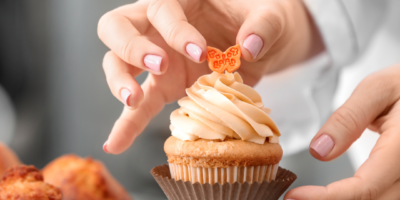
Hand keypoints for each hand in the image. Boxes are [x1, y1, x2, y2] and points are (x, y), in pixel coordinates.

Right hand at [98, 0, 323, 153]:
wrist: (264, 40)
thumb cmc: (261, 19)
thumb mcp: (270, 15)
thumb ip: (263, 25)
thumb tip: (249, 47)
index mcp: (181, 0)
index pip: (163, 8)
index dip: (176, 30)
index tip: (200, 52)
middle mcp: (159, 26)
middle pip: (118, 26)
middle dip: (132, 47)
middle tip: (159, 65)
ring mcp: (158, 57)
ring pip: (117, 63)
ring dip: (120, 81)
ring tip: (134, 100)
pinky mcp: (164, 85)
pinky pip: (138, 105)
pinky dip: (127, 123)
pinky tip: (116, 143)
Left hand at [285, 64, 399, 199]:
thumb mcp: (377, 89)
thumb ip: (348, 120)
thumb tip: (318, 151)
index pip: (365, 186)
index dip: (327, 197)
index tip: (294, 196)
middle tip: (296, 197)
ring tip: (311, 195)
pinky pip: (385, 193)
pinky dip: (359, 196)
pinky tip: (335, 193)